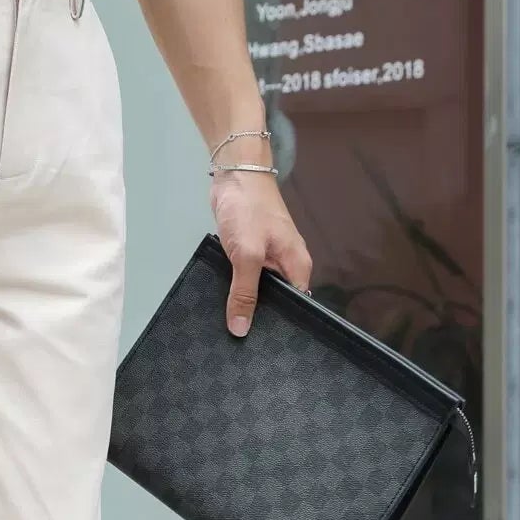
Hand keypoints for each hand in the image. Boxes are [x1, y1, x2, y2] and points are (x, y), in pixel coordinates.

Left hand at [210, 171, 311, 335]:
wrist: (234, 173)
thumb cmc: (248, 210)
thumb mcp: (248, 255)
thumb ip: (245, 292)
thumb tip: (241, 328)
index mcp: (298, 267)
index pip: (297, 306)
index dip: (280, 325)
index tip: (262, 345)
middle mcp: (287, 265)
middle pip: (278, 301)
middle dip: (260, 317)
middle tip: (239, 343)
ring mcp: (268, 258)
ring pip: (259, 290)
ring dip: (245, 303)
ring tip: (228, 328)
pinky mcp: (250, 252)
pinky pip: (246, 277)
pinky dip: (236, 288)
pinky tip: (222, 304)